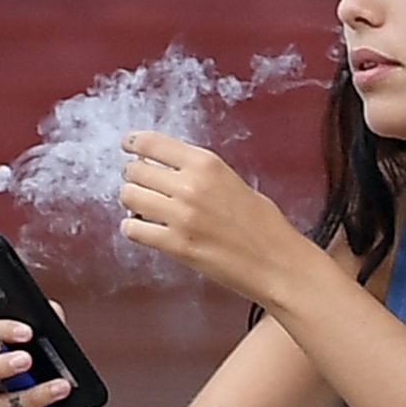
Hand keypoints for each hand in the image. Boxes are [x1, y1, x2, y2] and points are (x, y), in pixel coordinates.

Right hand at [0, 307, 92, 406]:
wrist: (54, 406)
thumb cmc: (43, 364)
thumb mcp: (48, 341)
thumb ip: (49, 324)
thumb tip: (54, 313)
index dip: (0, 329)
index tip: (28, 332)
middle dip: (0, 365)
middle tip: (27, 361)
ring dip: (29, 396)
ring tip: (61, 388)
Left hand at [118, 132, 307, 306]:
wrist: (277, 263)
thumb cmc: (264, 225)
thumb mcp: (233, 182)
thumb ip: (201, 174)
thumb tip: (167, 170)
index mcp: (206, 164)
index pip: (152, 143)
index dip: (134, 143)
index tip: (128, 146)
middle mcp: (189, 185)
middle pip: (135, 170)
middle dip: (135, 177)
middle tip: (144, 187)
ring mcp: (180, 216)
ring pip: (128, 196)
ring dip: (132, 202)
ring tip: (144, 209)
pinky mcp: (175, 245)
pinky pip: (133, 229)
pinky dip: (133, 228)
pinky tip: (145, 230)